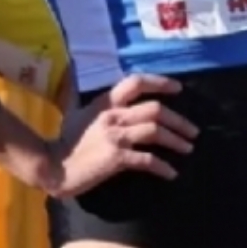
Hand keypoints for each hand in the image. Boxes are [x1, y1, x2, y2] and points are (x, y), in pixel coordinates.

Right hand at [50, 73, 198, 197]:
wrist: (54, 167)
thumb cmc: (67, 141)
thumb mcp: (77, 111)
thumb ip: (89, 97)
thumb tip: (79, 74)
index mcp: (106, 102)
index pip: (137, 82)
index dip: (160, 82)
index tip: (179, 88)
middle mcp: (114, 115)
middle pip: (155, 109)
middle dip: (178, 119)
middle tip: (192, 130)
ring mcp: (115, 136)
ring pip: (155, 132)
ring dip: (176, 140)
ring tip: (188, 148)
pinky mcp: (116, 158)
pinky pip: (147, 160)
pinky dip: (162, 167)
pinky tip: (171, 173)